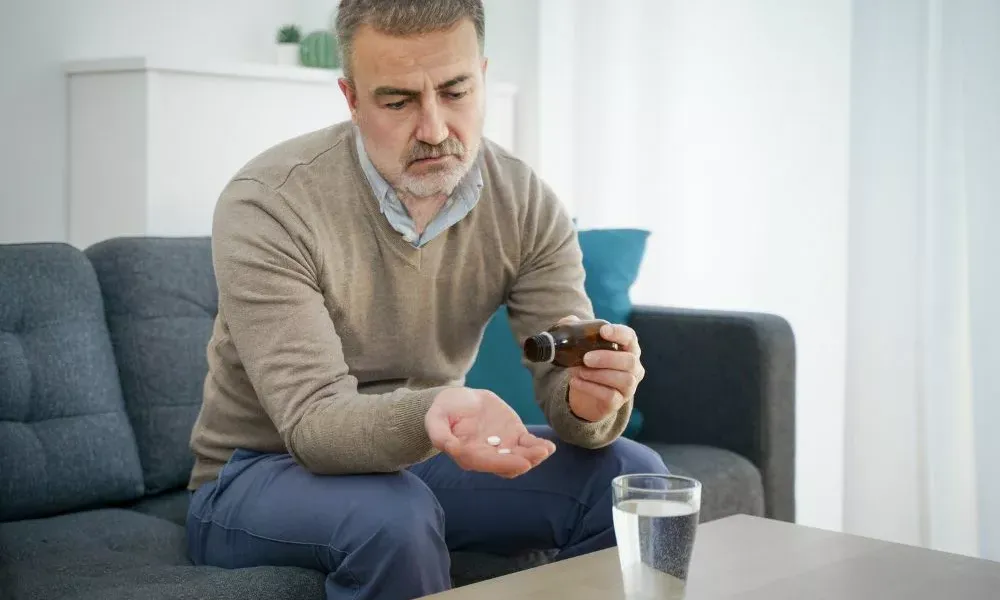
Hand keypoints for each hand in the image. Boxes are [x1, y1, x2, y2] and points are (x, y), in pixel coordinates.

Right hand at [424, 388, 555, 477]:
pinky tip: (549, 446)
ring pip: (520, 458)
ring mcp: (502, 447)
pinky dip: (538, 446)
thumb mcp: (435, 419)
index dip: (503, 464)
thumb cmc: (444, 411)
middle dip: (522, 461)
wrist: (458, 401)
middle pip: (506, 465)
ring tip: (545, 450)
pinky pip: (528, 444)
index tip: (520, 463)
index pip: (485, 462)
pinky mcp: (513, 436)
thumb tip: (451, 448)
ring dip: (533, 456)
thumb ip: (439, 434)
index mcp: (467, 454)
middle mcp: (487, 456)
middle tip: (537, 455)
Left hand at [563, 316, 644, 421]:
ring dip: (598, 374)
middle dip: (607, 358)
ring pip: (623, 380)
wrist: (585, 393)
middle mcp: (634, 367)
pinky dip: (591, 388)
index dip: (619, 333)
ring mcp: (629, 386)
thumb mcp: (582, 345)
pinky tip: (576, 382)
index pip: (630, 337)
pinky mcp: (618, 402)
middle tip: (585, 358)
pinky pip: (610, 395)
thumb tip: (569, 321)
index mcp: (628, 348)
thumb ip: (576, 330)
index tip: (603, 331)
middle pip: (629, 361)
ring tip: (578, 371)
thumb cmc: (589, 364)